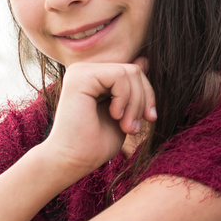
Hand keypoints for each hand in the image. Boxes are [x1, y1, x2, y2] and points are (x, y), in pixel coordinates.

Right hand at [40, 59, 157, 180]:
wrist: (72, 161)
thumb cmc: (95, 144)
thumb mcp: (124, 112)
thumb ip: (131, 88)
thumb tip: (144, 59)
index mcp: (94, 78)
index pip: (134, 72)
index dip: (148, 95)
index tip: (149, 119)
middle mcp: (85, 71)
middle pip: (134, 70)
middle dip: (144, 100)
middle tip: (134, 128)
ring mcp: (80, 71)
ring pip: (130, 72)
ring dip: (135, 103)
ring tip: (126, 126)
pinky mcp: (79, 76)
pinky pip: (119, 75)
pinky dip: (125, 98)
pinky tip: (114, 115)